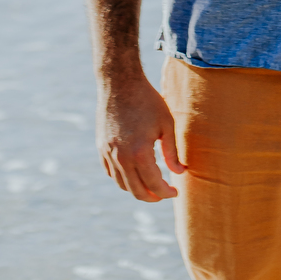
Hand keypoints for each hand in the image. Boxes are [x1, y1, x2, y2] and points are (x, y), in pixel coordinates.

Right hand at [97, 74, 186, 200]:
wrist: (120, 82)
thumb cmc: (147, 100)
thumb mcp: (166, 124)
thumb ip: (172, 152)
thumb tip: (179, 173)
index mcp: (140, 153)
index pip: (154, 184)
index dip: (166, 192)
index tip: (176, 192)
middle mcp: (121, 157)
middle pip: (136, 191)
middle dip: (152, 197)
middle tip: (164, 194)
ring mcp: (108, 153)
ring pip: (122, 184)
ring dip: (137, 189)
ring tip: (150, 185)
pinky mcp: (101, 147)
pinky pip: (111, 172)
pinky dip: (123, 178)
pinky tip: (134, 174)